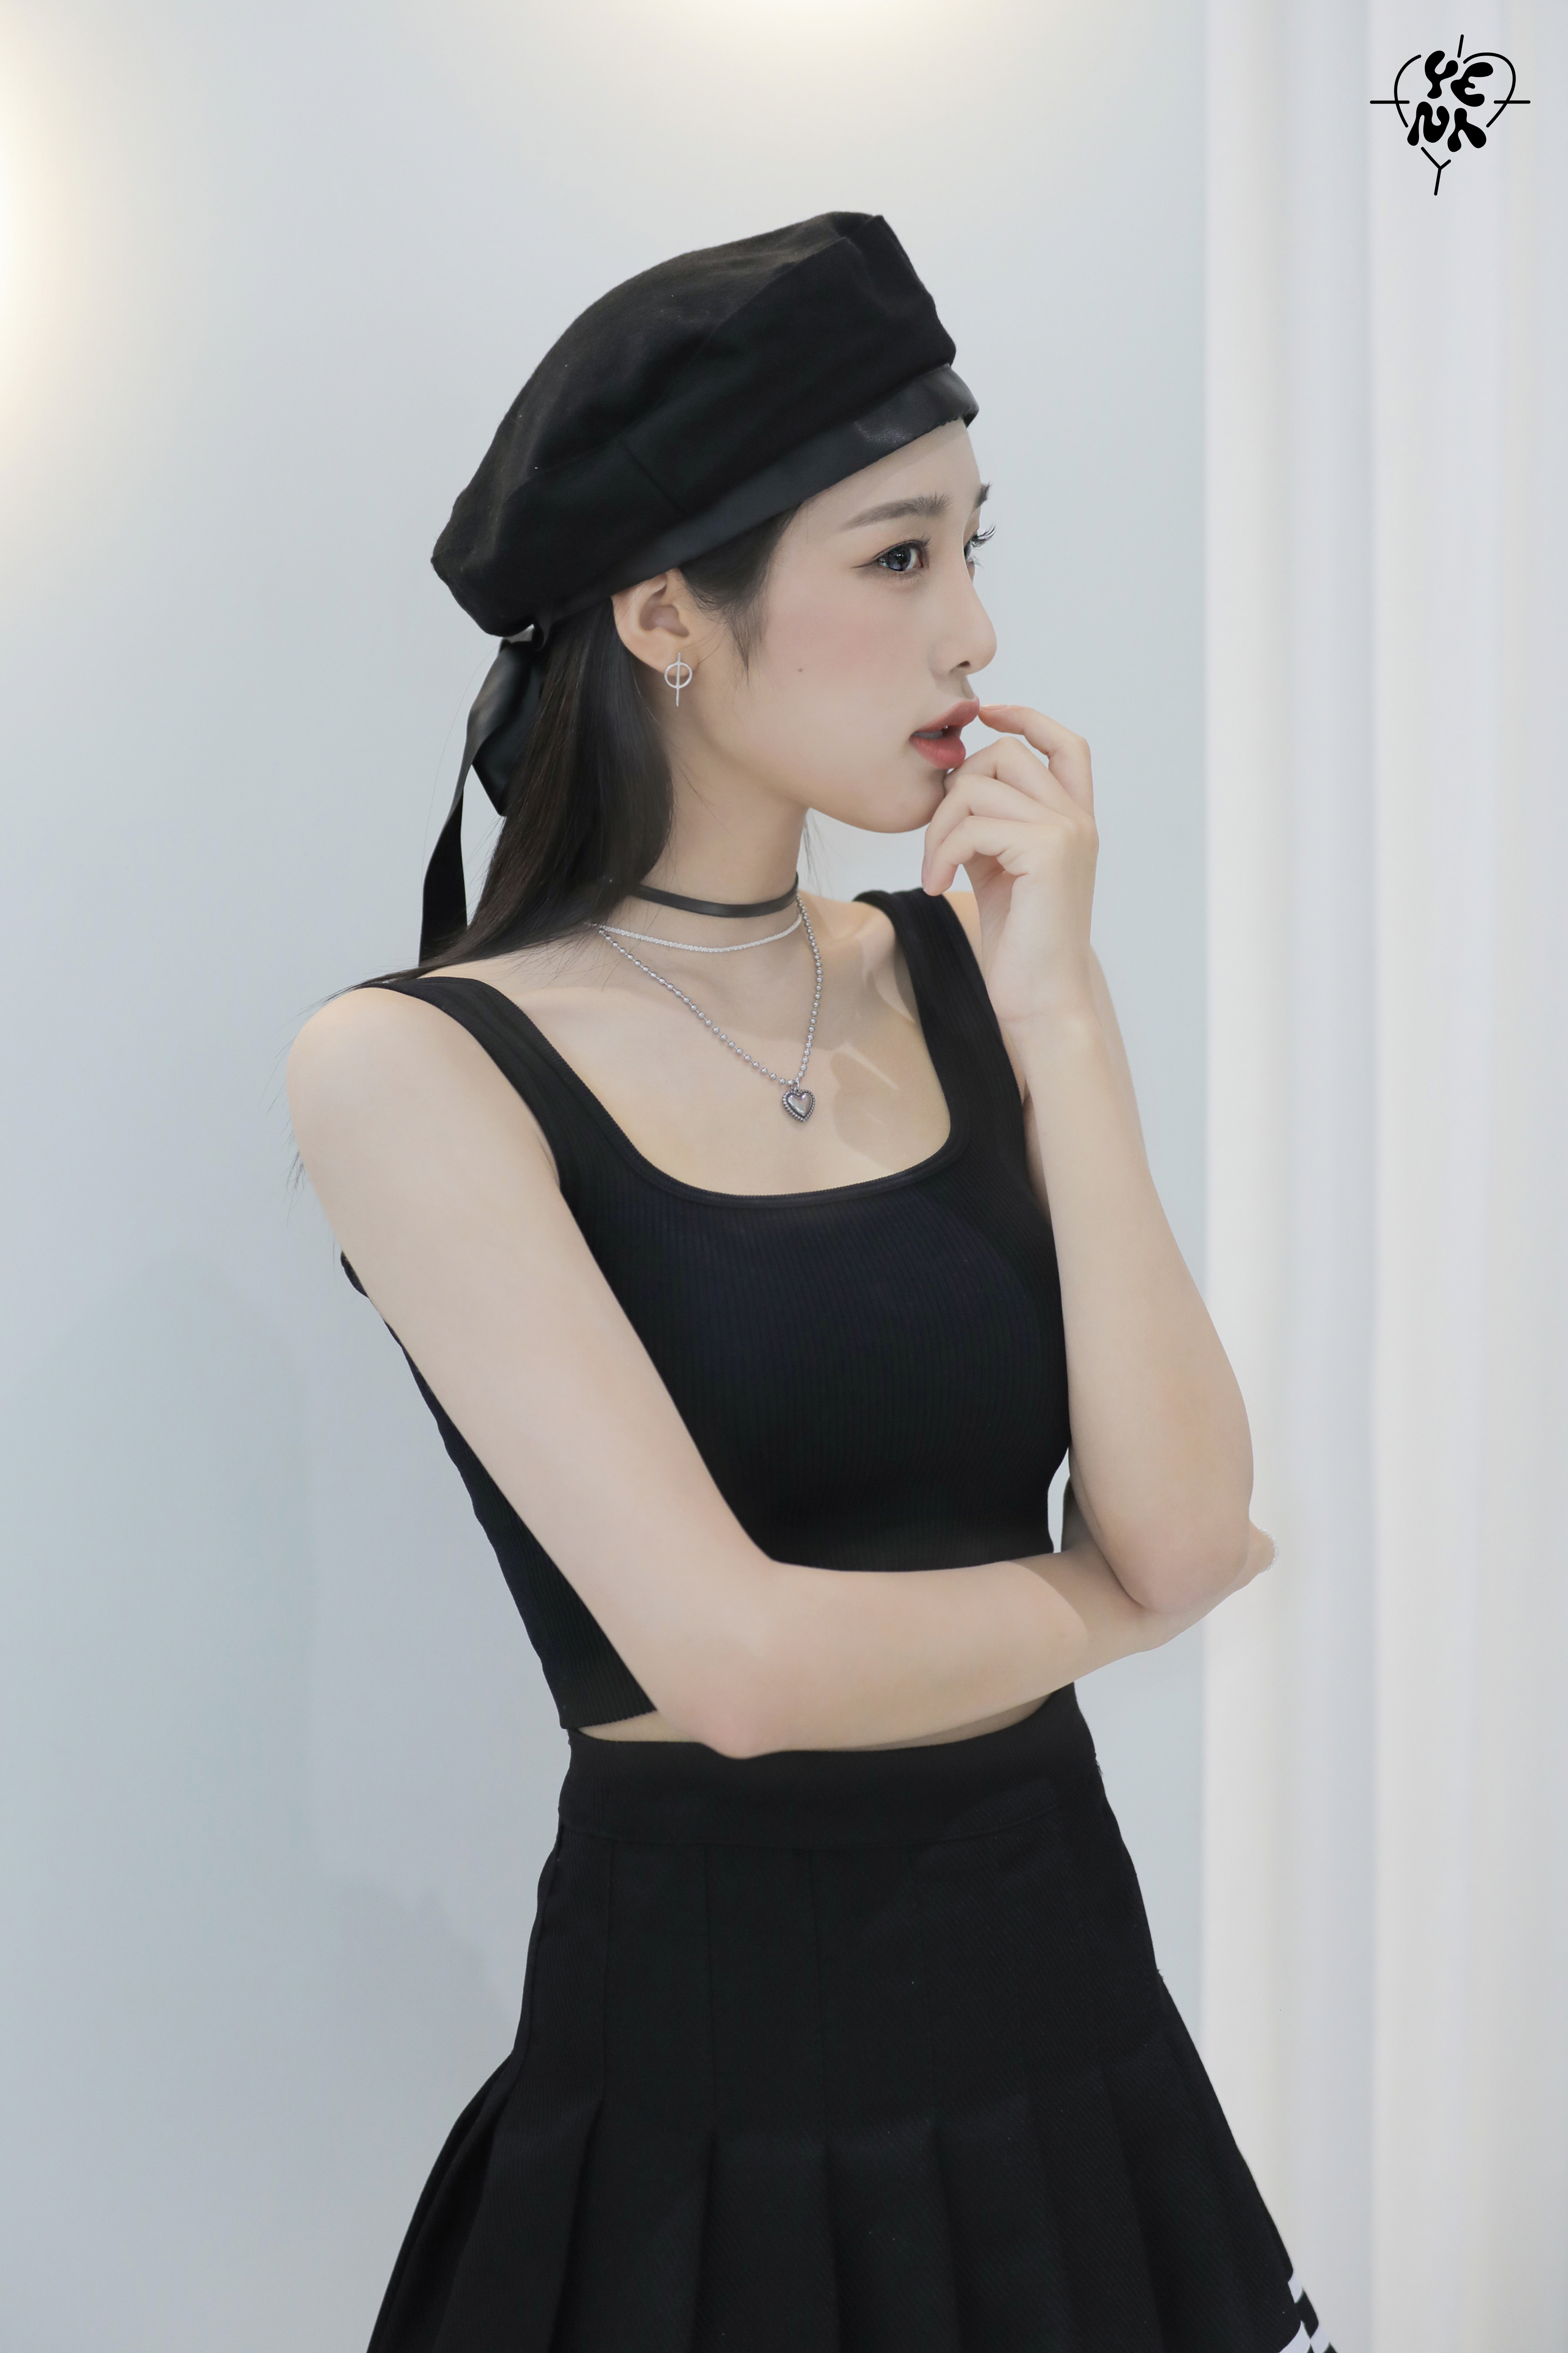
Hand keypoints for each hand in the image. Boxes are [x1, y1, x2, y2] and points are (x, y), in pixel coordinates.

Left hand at [920, 704, 1098, 1030]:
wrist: (1042, 1000)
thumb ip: (991, 824)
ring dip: (938, 828)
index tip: (987, 715)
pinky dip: (941, 852)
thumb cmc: (1020, 944)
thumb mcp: (1001, 870)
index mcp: (1074, 820)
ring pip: (978, 786)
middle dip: (954, 790)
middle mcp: (1078, 819)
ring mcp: (1067, 831)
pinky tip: (938, 887)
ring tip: (933, 872)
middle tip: (936, 844)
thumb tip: (954, 783)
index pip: (1064, 743)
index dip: (1025, 718)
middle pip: (1004, 755)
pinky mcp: (1046, 850)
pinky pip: (971, 824)